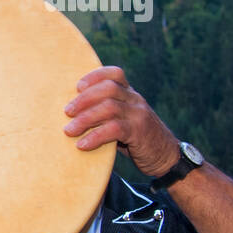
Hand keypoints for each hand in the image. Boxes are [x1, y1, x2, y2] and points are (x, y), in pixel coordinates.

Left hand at [64, 66, 180, 176]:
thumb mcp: (122, 121)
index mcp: (130, 95)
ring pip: (109, 107)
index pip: (115, 74)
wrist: (166, 158)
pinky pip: (114, 129)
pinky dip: (95, 136)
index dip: (95, 76)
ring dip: (85, 118)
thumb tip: (70, 116)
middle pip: (108, 88)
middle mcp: (136, 100)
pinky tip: (82, 145)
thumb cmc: (135, 140)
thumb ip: (104, 115)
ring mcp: (139, 115)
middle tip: (67, 112)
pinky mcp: (139, 132)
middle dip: (84, 99)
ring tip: (69, 131)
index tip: (77, 86)